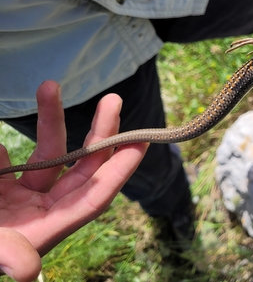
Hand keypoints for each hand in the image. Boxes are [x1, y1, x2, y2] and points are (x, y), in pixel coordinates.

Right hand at [0, 81, 146, 281]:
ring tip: (49, 87)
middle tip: (113, 100)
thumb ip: (6, 255)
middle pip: (81, 167)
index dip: (119, 170)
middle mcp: (41, 210)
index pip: (94, 195)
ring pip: (46, 154)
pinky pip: (9, 159)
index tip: (142, 142)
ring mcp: (19, 198)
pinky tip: (15, 121)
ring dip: (50, 121)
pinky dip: (7, 142)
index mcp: (48, 226)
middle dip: (100, 134)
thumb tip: (27, 273)